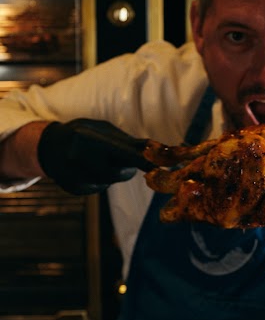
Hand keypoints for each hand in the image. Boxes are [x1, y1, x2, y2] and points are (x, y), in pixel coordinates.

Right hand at [37, 119, 152, 194]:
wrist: (49, 146)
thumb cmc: (83, 134)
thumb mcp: (103, 130)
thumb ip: (127, 141)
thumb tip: (155, 149)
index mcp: (89, 138)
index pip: (124, 153)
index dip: (143, 161)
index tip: (159, 167)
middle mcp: (79, 158)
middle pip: (119, 173)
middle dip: (126, 168)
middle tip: (120, 160)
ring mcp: (74, 175)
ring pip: (109, 182)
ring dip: (113, 173)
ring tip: (96, 160)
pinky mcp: (74, 189)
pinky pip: (98, 187)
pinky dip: (99, 179)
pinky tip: (85, 169)